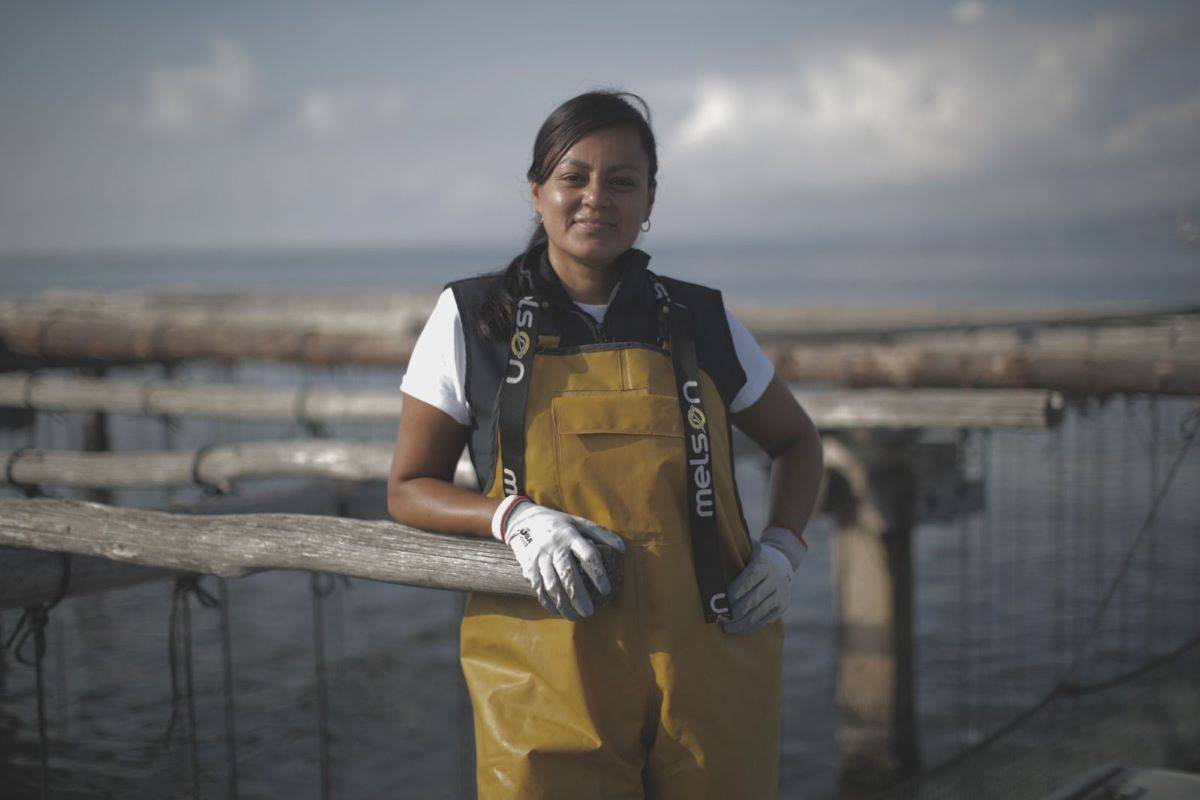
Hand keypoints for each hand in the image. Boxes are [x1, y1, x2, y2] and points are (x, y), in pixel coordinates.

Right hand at [495, 498, 624, 619]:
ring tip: (576, 616)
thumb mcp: (579, 522)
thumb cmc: (558, 524)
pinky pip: (539, 588)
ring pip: (552, 585)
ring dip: (563, 603)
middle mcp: (555, 547)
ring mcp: (540, 558)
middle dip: (578, 596)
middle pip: (568, 574)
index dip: (598, 574)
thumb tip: (623, 549)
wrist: (523, 520)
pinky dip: (548, 602)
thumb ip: (601, 533)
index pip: (588, 555)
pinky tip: (558, 611)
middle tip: (589, 613)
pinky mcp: (529, 567)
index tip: (606, 591)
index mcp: (571, 536)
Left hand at [722, 526, 806, 635]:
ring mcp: (780, 593)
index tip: (721, 601)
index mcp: (764, 564)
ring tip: (727, 628)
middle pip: (754, 598)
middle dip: (736, 611)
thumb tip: (708, 551)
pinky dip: (752, 627)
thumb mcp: (747, 548)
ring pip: (760, 611)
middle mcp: (775, 579)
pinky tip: (740, 630)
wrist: (783, 561)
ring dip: (743, 622)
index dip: (735, 592)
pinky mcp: (782, 606)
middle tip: (720, 619)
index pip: (749, 579)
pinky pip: (767, 619)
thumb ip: (732, 550)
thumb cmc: (754, 556)